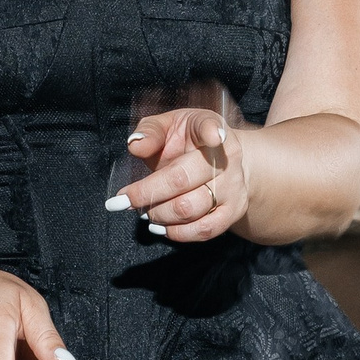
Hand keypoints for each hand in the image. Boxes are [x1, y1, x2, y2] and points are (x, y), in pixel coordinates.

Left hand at [109, 104, 248, 242]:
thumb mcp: (168, 125)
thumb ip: (150, 131)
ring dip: (158, 214)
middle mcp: (226, 158)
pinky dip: (177, 233)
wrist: (222, 161)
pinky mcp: (233, 211)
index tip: (212, 136)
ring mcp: (232, 187)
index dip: (211, 131)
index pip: (210, 127)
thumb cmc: (188, 141)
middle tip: (127, 199)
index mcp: (209, 127)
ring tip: (144, 211)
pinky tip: (161, 227)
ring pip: (190, 209)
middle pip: (183, 179)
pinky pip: (204, 230)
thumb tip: (136, 145)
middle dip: (147, 193)